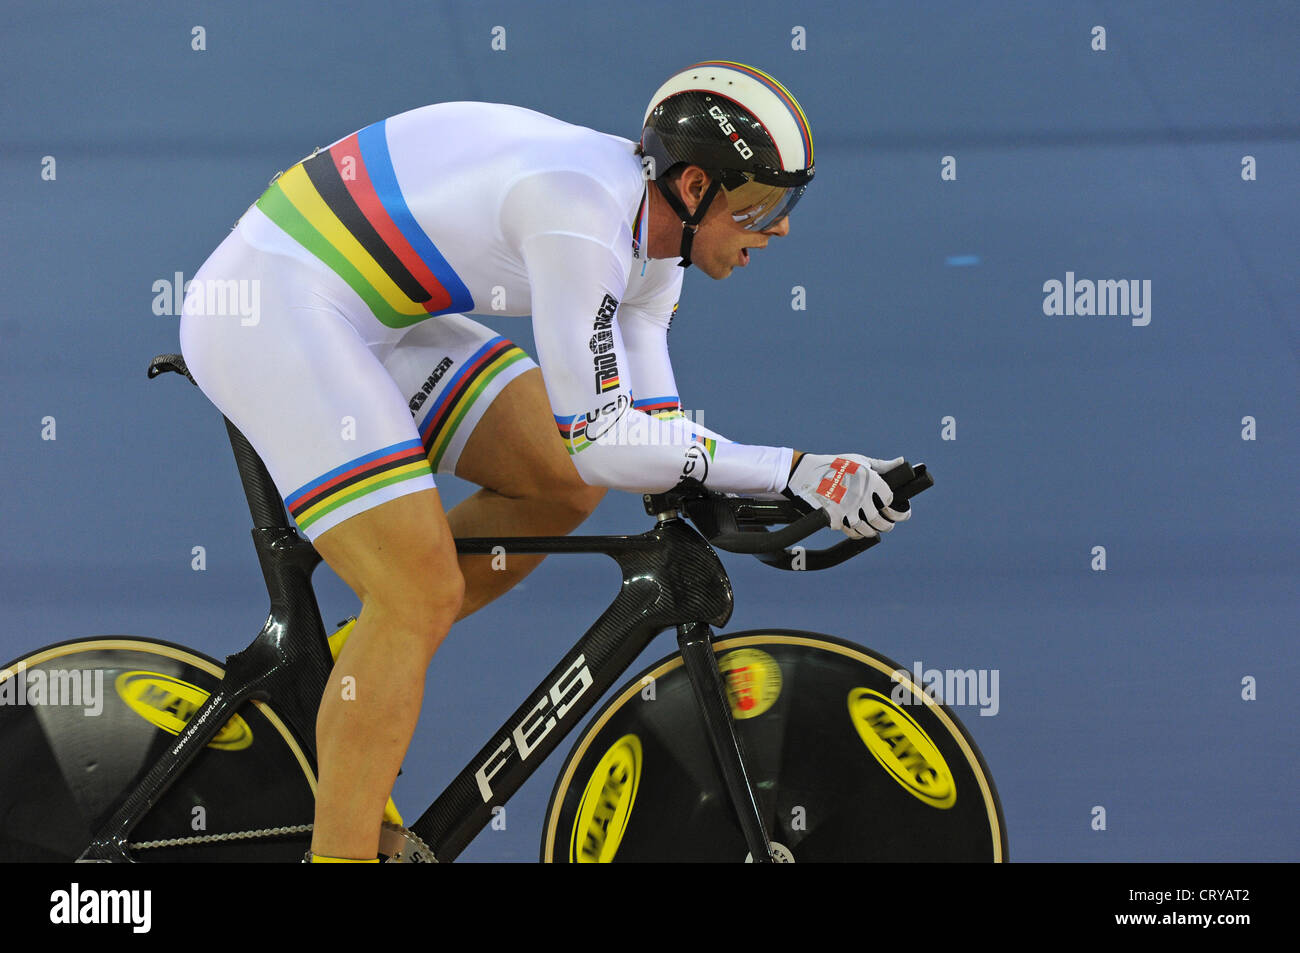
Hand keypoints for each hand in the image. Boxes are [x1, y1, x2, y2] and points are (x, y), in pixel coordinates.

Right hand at [784, 453, 910, 538]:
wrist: (805, 473)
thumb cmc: (834, 465)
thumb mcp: (859, 460)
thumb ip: (882, 465)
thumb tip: (902, 462)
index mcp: (870, 480)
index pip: (889, 499)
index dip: (891, 503)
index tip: (889, 506)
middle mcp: (861, 495)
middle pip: (881, 520)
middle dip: (887, 525)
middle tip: (888, 525)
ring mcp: (848, 508)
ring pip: (866, 530)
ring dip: (871, 532)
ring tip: (873, 531)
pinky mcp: (835, 518)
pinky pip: (848, 531)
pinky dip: (852, 532)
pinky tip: (854, 529)